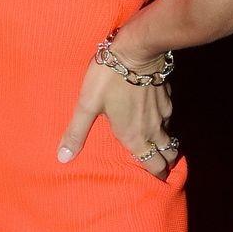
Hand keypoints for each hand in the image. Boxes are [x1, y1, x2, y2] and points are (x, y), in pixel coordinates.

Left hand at [58, 56, 176, 178]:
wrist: (136, 50)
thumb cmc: (108, 78)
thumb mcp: (87, 105)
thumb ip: (76, 132)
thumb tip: (63, 158)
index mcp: (134, 136)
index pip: (154, 165)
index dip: (158, 175)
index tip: (157, 181)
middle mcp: (153, 128)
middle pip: (168, 153)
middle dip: (165, 162)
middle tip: (160, 167)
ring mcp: (163, 112)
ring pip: (170, 135)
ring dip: (165, 143)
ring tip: (157, 146)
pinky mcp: (167, 97)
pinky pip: (168, 117)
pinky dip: (164, 123)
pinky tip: (152, 117)